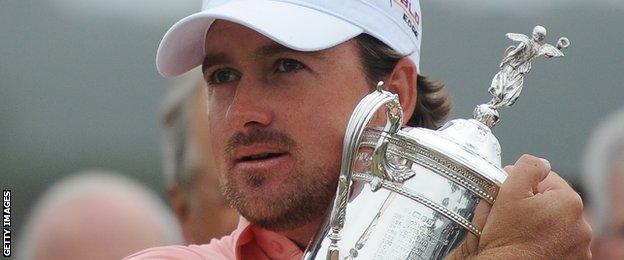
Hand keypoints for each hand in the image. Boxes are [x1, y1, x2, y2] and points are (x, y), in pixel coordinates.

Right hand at [447, 154, 591, 258]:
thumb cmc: (506, 239)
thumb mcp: (509, 192)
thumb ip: (528, 167)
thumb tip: (540, 162)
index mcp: (569, 202)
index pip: (547, 179)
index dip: (524, 184)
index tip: (509, 194)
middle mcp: (582, 225)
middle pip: (553, 202)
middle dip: (534, 204)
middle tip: (512, 214)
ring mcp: (579, 246)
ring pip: (557, 222)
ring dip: (541, 223)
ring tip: (520, 231)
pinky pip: (560, 242)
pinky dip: (547, 240)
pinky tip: (529, 244)